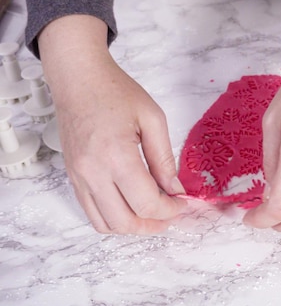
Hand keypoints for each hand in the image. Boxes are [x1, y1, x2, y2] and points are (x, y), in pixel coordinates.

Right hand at [39, 15, 186, 233]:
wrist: (78, 79)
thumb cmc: (115, 91)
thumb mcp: (152, 119)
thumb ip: (165, 158)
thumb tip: (175, 189)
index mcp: (115, 156)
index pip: (146, 202)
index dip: (170, 209)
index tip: (183, 203)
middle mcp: (92, 172)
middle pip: (125, 221)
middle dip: (154, 224)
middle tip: (172, 214)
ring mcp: (78, 177)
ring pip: (105, 224)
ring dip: (132, 226)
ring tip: (154, 215)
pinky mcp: (72, 177)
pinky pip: (91, 213)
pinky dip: (114, 218)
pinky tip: (132, 207)